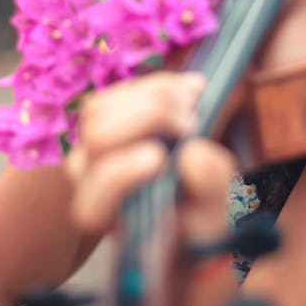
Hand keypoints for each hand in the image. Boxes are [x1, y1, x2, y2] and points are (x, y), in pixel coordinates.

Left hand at [67, 72, 235, 240]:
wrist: (188, 205)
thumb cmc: (197, 220)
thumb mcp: (216, 217)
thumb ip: (209, 192)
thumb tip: (192, 155)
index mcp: (106, 216)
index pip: (95, 194)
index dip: (120, 174)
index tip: (161, 160)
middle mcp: (88, 179)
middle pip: (98, 135)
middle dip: (149, 118)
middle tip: (193, 123)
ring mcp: (93, 147)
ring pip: (103, 107)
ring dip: (155, 95)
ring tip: (197, 101)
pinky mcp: (108, 121)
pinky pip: (120, 91)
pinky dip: (159, 84)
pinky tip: (191, 91)